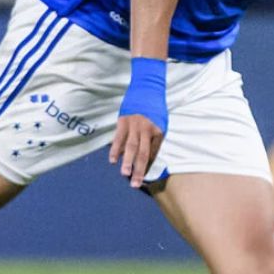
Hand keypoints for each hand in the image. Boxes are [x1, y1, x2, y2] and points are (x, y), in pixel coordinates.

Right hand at [109, 56, 168, 187]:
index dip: (148, 166)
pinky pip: (118, 138)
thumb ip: (154, 140)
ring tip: (125, 174)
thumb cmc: (154, 109)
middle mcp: (147, 130)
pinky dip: (115, 149)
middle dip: (139, 170)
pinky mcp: (123, 121)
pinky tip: (112, 160)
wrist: (147, 88)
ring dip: (127, 162)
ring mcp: (134, 126)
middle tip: (135, 184)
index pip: (153, 153)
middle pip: (143, 154)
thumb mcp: (161, 124)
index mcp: (158, 132)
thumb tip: (146, 158)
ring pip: (130, 147)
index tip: (143, 179)